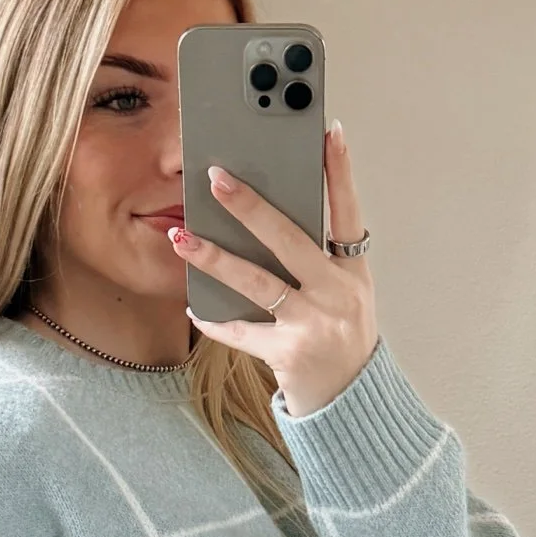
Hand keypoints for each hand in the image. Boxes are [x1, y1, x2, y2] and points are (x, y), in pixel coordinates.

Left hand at [170, 121, 377, 417]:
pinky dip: (216, 320)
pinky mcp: (289, 354)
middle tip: (217, 178)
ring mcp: (314, 325)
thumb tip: (265, 221)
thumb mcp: (344, 297)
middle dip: (252, 207)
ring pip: (257, 282)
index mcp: (353, 274)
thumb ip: (318, 262)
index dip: (341, 173)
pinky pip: (242, 331)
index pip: (348, 214)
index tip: (329, 132)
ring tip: (182, 238)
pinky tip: (194, 305)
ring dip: (215, 258)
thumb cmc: (340, 342)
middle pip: (291, 240)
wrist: (352, 405)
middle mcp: (338, 295)